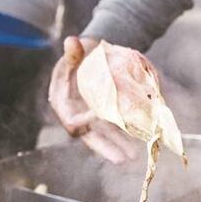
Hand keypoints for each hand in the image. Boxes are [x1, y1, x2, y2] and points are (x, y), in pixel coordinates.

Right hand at [48, 36, 137, 163]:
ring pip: (102, 135)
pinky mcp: (101, 115)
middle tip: (121, 159)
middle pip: (88, 136)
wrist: (90, 53)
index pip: (72, 120)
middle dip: (105, 147)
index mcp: (62, 101)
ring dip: (117, 145)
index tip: (102, 117)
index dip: (86, 122)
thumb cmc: (81, 52)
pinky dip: (124, 133)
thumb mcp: (76, 50)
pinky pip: (112, 128)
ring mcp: (88, 116)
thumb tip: (71, 41)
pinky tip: (138, 140)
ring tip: (133, 156)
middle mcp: (74, 113)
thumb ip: (73, 51)